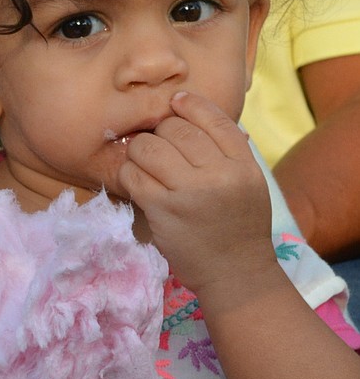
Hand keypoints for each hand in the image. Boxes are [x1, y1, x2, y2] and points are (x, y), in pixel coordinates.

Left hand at [118, 90, 273, 296]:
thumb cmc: (239, 228)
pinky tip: (136, 182)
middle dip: (160, 133)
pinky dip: (129, 174)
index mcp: (243, 166)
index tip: (175, 102)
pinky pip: (133, 175)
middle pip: (176, 129)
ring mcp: (190, 192)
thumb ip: (228, 151)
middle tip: (158, 147)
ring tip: (144, 163)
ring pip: (149, 147)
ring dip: (139, 151)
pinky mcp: (163, 210)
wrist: (236, 276)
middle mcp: (219, 175)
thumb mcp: (249, 184)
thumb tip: (192, 111)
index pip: (214, 119)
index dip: (190, 104)